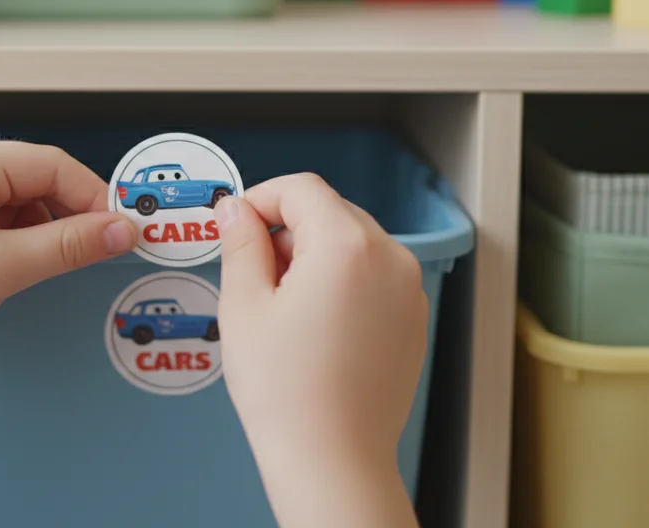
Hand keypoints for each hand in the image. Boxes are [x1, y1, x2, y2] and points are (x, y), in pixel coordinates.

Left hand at [0, 139, 137, 377]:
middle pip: (31, 178)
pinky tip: (14, 269)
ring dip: (38, 231)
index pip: (50, 164)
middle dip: (66, 215)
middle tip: (96, 250)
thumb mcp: (4, 268)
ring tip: (46, 267)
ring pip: (10, 201)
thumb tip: (119, 230)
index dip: (93, 197)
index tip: (120, 230)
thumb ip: (69, 245)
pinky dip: (10, 241)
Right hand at [215, 174, 426, 526]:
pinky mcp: (413, 319)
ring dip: (315, 255)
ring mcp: (408, 290)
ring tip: (282, 306)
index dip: (261, 198)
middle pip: (331, 212)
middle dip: (288, 229)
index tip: (236, 223)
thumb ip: (240, 244)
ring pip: (354, 243)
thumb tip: (236, 210)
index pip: (301, 189)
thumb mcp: (244, 306)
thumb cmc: (287, 393)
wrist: (332, 459)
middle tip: (253, 272)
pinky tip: (314, 326)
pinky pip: (374, 277)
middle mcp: (389, 259)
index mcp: (346, 246)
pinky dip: (343, 282)